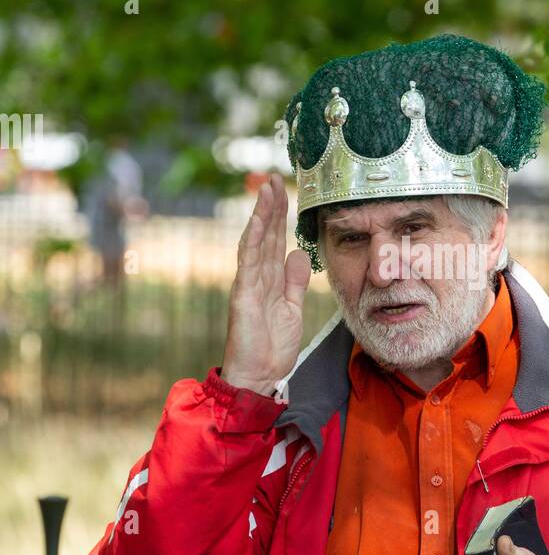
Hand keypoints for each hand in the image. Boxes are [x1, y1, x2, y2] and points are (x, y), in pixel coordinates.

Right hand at [221, 173, 311, 394]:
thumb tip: (299, 253)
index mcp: (269, 280)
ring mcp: (247, 284)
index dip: (280, 217)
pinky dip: (253, 241)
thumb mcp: (292, 308)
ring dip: (261, 216)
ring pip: (255, 242)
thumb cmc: (271, 347)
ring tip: (266, 190)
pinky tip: (258, 222)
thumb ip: (295, 281)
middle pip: (264, 235)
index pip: (275, 242)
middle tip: (274, 179)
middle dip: (269, 207)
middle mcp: (256, 277)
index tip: (285, 192)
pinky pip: (248, 263)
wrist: (258, 375)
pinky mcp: (242, 295)